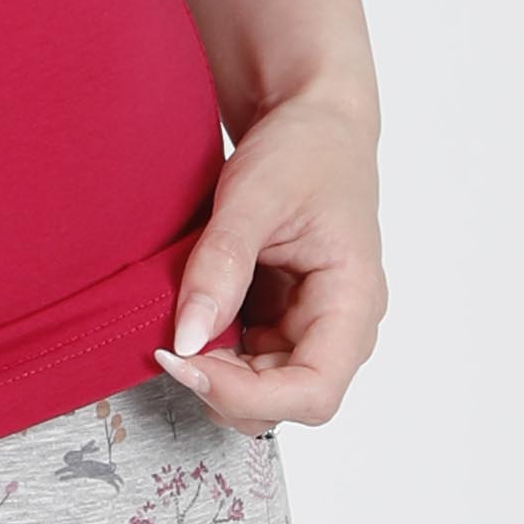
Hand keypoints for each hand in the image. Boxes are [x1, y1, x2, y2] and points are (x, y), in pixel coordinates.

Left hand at [157, 81, 385, 433]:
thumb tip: (187, 338)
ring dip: (215, 375)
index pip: (313, 392)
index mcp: (354, 302)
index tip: (182, 362)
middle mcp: (340, 329)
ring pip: (262, 393)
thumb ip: (222, 266)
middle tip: (169, 344)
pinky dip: (212, 355)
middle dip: (223, 387)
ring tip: (178, 326)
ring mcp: (310, 330)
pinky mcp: (283, 323)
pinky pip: (247, 364)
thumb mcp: (255, 196)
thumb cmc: (305, 148)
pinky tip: (191, 317)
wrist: (313, 119)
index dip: (245, 394)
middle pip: (285, 404)